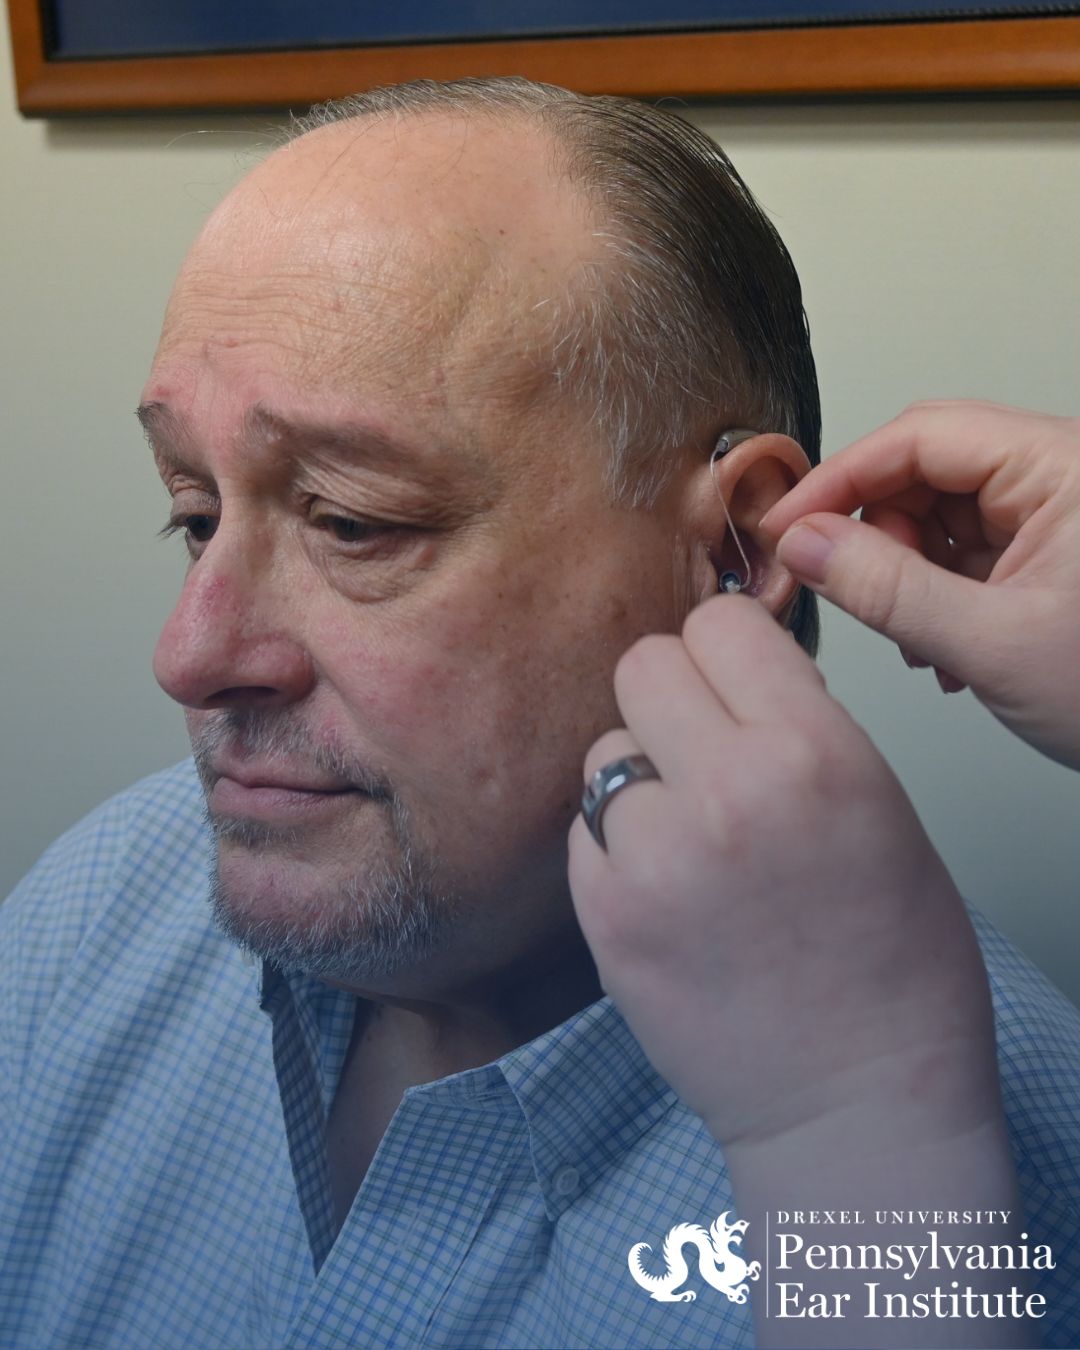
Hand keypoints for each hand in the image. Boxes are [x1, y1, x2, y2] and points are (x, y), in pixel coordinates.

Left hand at [567, 595, 1000, 1152]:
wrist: (853, 1099)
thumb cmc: (892, 966)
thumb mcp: (881, 808)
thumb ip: (800, 727)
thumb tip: (734, 676)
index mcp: (815, 753)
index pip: (720, 624)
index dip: (724, 649)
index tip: (729, 678)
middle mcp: (728, 789)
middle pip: (642, 665)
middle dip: (669, 698)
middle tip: (697, 748)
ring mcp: (654, 854)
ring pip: (605, 751)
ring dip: (638, 780)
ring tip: (688, 839)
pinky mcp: (604, 914)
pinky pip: (584, 830)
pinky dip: (615, 848)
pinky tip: (665, 891)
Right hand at [760, 400, 1079, 769]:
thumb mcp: (994, 644)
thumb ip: (888, 590)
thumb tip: (807, 544)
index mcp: (1065, 467)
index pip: (921, 435)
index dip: (842, 477)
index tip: (787, 524)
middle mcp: (1061, 478)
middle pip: (925, 469)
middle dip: (875, 531)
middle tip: (842, 584)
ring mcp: (1054, 518)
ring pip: (939, 514)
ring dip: (904, 573)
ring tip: (916, 639)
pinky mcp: (1048, 558)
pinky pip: (964, 554)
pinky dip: (934, 597)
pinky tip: (940, 648)